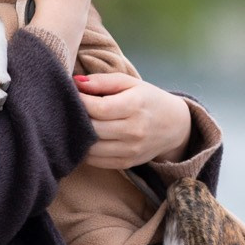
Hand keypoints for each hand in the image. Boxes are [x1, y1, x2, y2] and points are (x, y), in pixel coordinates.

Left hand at [76, 71, 192, 168]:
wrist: (174, 125)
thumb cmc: (147, 99)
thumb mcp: (130, 83)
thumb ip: (103, 81)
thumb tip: (76, 84)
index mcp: (135, 105)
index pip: (99, 108)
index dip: (80, 101)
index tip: (72, 94)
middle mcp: (134, 130)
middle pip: (93, 129)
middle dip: (77, 118)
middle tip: (70, 109)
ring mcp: (131, 150)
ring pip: (91, 148)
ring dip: (78, 136)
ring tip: (76, 124)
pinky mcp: (126, 163)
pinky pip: (96, 161)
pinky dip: (85, 150)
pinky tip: (85, 138)